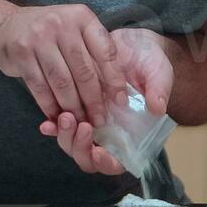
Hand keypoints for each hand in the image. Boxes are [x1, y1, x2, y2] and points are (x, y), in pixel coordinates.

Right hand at [0, 4, 126, 127]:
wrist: (5, 27)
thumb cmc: (48, 34)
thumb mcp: (73, 31)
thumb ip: (92, 52)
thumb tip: (115, 91)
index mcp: (81, 16)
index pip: (105, 51)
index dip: (114, 79)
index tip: (120, 101)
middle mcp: (61, 24)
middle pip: (84, 70)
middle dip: (94, 100)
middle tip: (100, 120)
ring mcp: (39, 37)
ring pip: (62, 82)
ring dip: (72, 107)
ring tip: (80, 122)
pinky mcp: (21, 53)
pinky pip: (40, 87)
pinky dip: (50, 106)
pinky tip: (56, 117)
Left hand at [40, 28, 176, 176]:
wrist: (132, 43)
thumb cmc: (149, 62)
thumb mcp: (159, 73)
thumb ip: (159, 91)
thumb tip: (158, 108)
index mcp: (133, 134)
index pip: (118, 162)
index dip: (107, 163)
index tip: (99, 152)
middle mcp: (110, 134)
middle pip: (89, 159)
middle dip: (80, 149)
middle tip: (81, 128)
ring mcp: (92, 123)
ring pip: (72, 145)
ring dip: (66, 137)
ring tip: (66, 117)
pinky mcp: (77, 109)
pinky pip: (61, 125)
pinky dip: (53, 127)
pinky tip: (47, 122)